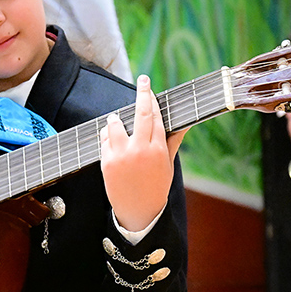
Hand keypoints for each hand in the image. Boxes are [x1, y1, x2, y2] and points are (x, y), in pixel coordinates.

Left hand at [100, 75, 185, 231]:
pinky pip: (104, 139)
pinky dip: (107, 134)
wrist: (138, 212)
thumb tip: (186, 123)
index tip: (148, 86)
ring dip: (116, 118)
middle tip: (142, 79)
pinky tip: (111, 138)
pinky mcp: (106, 162)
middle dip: (142, 93)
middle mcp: (140, 150)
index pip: (155, 116)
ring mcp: (122, 155)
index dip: (151, 99)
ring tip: (117, 119)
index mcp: (158, 149)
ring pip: (116, 123)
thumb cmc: (156, 187)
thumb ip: (173, 141)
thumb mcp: (168, 165)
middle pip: (140, 113)